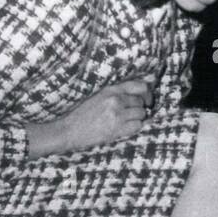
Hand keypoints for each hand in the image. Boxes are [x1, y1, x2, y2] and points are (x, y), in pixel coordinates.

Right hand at [27, 79, 153, 158]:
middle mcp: (115, 100)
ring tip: (127, 122)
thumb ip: (118, 92)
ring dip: (138, 119)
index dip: (148, 93)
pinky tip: (126, 128)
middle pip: (142, 101)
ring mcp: (116, 114)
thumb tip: (144, 89)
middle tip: (134, 114)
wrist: (69, 130)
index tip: (147, 100)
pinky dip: (135, 128)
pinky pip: (137, 126)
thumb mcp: (99, 96)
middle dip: (141, 108)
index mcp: (110, 89)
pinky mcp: (116, 129)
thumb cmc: (83, 114)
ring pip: (141, 114)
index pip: (140, 86)